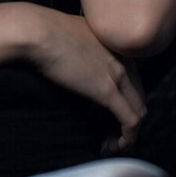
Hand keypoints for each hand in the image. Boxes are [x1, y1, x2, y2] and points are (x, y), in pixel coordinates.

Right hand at [22, 6, 145, 150]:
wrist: (36, 31)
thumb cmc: (43, 30)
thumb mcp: (73, 35)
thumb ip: (83, 49)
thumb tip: (73, 63)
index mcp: (116, 45)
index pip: (133, 79)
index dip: (125, 100)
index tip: (109, 116)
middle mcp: (124, 59)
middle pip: (139, 96)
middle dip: (129, 118)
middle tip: (111, 134)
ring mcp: (118, 74)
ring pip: (138, 111)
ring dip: (128, 132)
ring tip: (111, 144)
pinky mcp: (107, 90)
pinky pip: (130, 120)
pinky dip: (127, 137)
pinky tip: (114, 146)